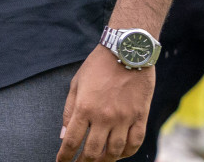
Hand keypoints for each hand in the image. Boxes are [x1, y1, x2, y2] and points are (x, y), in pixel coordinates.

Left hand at [56, 46, 154, 161]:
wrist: (126, 52)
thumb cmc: (97, 66)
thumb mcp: (76, 84)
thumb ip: (69, 111)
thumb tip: (64, 135)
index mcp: (85, 108)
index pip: (72, 140)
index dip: (65, 156)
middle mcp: (104, 117)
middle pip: (93, 151)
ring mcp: (124, 119)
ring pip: (115, 151)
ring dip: (105, 161)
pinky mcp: (140, 117)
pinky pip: (135, 143)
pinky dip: (127, 153)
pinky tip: (119, 155)